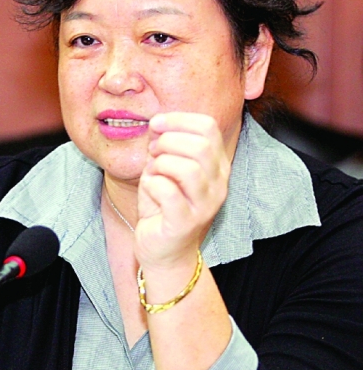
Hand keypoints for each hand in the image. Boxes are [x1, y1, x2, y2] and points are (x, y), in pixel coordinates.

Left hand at [135, 111, 230, 269]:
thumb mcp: (164, 167)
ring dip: (161, 163)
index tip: (156, 125)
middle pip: (201, 145)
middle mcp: (219, 184)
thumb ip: (164, 143)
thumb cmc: (164, 205)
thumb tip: (158, 122)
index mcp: (217, 165)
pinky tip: (150, 189)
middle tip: (153, 153)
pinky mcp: (186, 223)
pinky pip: (168, 192)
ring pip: (188, 168)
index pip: (209, 127)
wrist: (163, 249)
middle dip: (167, 141)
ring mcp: (205, 205)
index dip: (179, 119)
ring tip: (153, 172)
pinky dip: (152, 184)